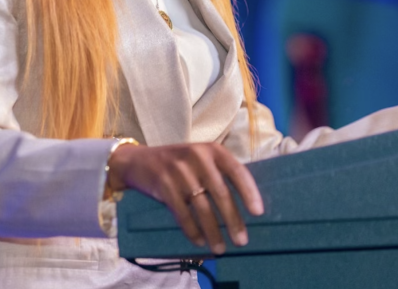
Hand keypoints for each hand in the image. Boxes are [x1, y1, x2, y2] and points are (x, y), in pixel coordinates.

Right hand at [106, 142, 263, 253]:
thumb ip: (219, 172)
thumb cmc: (178, 162)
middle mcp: (197, 157)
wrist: (139, 160)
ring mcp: (179, 171)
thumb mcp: (200, 157)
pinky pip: (182, 213)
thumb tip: (245, 203)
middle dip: (232, 219)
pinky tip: (199, 241)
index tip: (258, 213)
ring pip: (202, 207)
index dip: (249, 192)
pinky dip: (192, 230)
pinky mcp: (164, 185)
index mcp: (212, 150)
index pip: (237, 170)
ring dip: (213, 231)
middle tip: (241, 240)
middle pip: (220, 192)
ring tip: (220, 248)